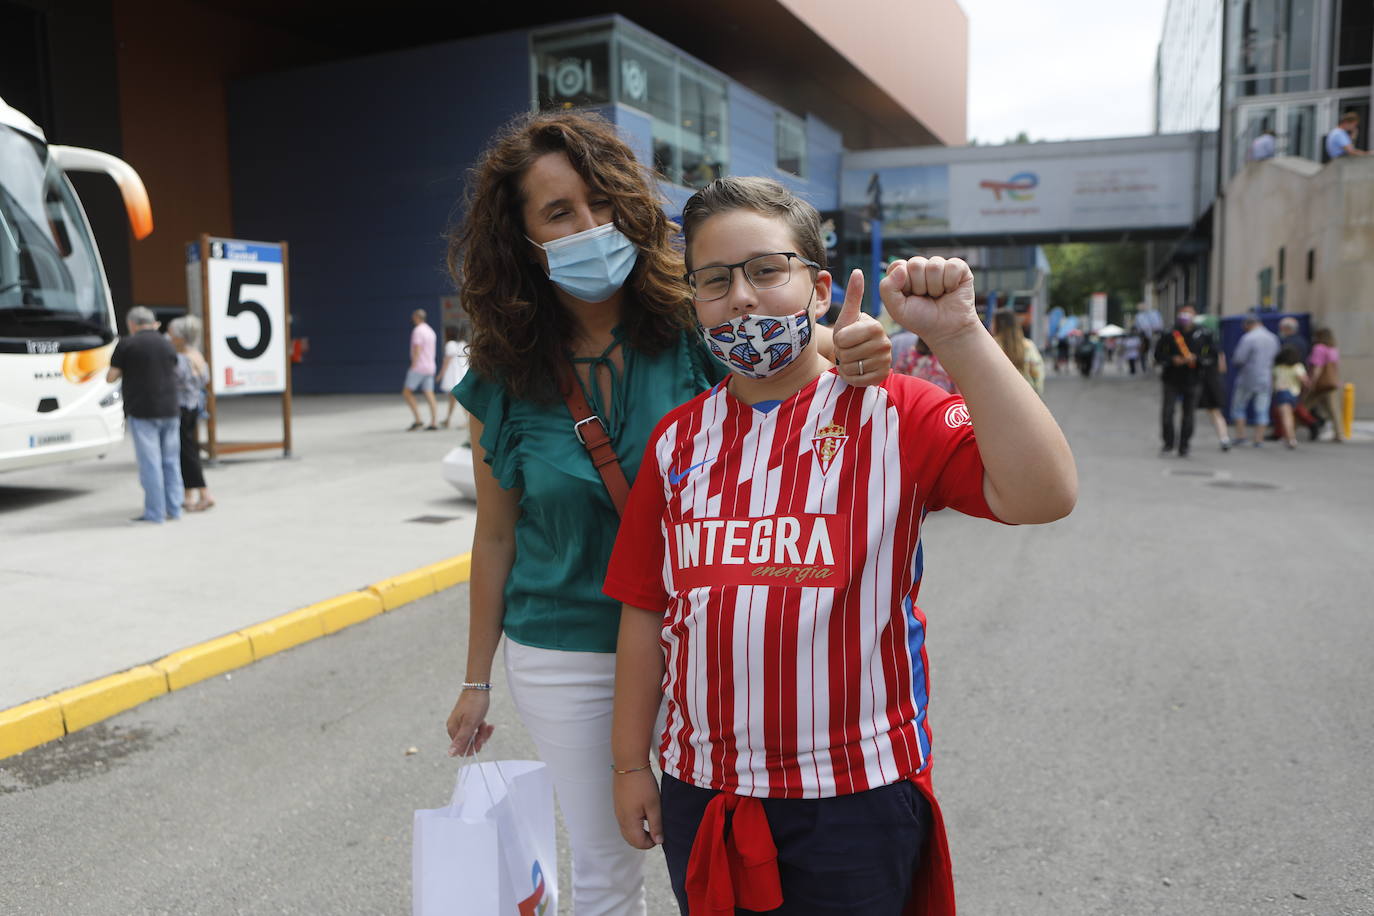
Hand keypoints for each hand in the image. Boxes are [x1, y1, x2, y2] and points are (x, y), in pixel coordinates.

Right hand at [446, 689, 494, 756]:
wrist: (478, 687)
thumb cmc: (475, 704)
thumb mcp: (470, 723)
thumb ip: (461, 740)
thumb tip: (450, 754)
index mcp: (453, 729)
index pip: (461, 749)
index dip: (473, 747)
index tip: (481, 739)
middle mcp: (455, 728)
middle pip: (468, 744)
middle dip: (479, 739)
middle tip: (486, 730)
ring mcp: (461, 724)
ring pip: (473, 737)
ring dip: (482, 734)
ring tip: (487, 725)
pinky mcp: (467, 720)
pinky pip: (475, 730)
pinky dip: (482, 729)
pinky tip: (488, 724)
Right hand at [613, 768, 662, 848]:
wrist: (629, 764)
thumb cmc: (643, 783)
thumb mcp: (654, 805)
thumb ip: (656, 825)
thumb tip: (658, 841)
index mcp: (629, 822)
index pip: (638, 843)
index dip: (651, 843)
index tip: (660, 835)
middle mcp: (621, 819)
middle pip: (630, 840)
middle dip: (644, 840)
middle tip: (656, 831)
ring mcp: (618, 811)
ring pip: (626, 831)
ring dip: (638, 832)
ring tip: (651, 821)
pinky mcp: (618, 804)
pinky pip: (624, 821)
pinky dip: (633, 824)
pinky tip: (643, 813)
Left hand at [831, 269, 891, 385]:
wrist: (856, 355)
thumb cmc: (849, 333)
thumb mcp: (848, 315)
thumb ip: (853, 295)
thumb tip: (857, 271)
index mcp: (876, 326)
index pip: (842, 339)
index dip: (838, 340)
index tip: (845, 337)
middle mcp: (885, 344)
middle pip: (846, 354)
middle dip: (841, 353)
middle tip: (848, 349)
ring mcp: (885, 362)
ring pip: (850, 368)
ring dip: (845, 365)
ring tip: (852, 358)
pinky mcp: (881, 377)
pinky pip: (856, 381)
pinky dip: (850, 377)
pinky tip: (855, 370)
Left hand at [879, 257, 978, 347]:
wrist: (946, 330)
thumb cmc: (921, 319)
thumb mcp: (896, 309)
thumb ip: (887, 288)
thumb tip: (901, 268)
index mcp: (904, 273)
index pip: (898, 265)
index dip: (904, 284)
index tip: (909, 297)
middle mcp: (921, 267)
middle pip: (915, 264)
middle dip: (919, 286)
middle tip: (925, 298)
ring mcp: (940, 266)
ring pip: (934, 266)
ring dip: (935, 287)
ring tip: (937, 296)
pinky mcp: (958, 267)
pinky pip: (952, 266)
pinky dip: (950, 283)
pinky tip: (950, 291)